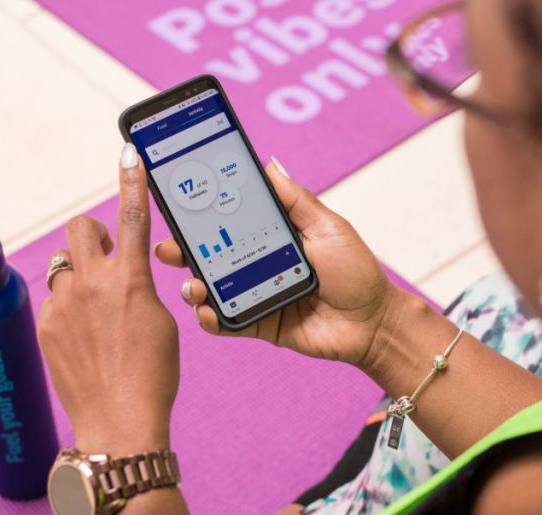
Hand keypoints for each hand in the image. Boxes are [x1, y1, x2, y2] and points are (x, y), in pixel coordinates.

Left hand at [37, 144, 177, 454]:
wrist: (119, 421)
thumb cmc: (152, 376)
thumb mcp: (161, 322)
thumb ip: (140, 287)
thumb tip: (122, 278)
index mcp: (131, 280)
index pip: (133, 216)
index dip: (132, 179)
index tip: (128, 150)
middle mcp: (92, 284)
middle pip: (80, 229)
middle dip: (93, 235)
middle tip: (106, 257)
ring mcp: (63, 305)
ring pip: (65, 268)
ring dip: (79, 278)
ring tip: (96, 314)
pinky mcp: (45, 326)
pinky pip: (55, 301)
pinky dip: (68, 310)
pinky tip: (83, 340)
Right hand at [154, 158, 398, 371]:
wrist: (373, 322)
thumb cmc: (356, 272)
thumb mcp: (326, 226)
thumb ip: (295, 199)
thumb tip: (268, 163)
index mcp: (270, 236)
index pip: (229, 222)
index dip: (203, 214)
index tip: (179, 203)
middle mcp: (256, 263)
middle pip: (210, 255)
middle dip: (183, 250)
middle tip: (168, 247)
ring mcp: (254, 294)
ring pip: (211, 289)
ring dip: (193, 286)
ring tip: (191, 285)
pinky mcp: (257, 324)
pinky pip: (225, 322)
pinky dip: (210, 318)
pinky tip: (206, 311)